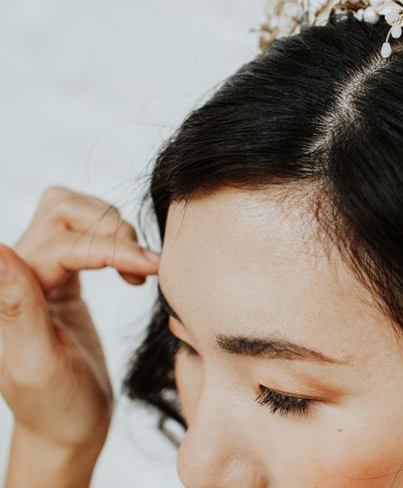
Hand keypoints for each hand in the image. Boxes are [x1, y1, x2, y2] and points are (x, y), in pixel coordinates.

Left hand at [0, 185, 159, 452]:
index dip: (111, 249)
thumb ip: (18, 307)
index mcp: (7, 295)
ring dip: (113, 229)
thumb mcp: (37, 366)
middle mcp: (18, 274)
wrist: (69, 428)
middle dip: (109, 229)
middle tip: (141, 265)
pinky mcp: (62, 276)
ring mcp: (39, 272)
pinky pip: (85, 232)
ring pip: (74, 213)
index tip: (151, 269)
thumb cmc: (56, 407)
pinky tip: (131, 269)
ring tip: (138, 267)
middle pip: (63, 211)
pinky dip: (114, 239)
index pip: (64, 244)